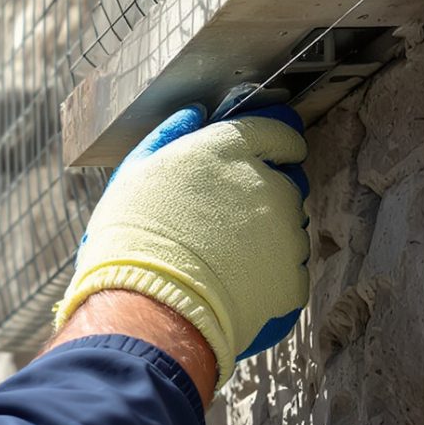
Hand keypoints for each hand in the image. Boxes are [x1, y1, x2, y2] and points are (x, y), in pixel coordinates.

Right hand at [52, 101, 311, 373]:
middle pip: (285, 184)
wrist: (147, 308)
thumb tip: (194, 116)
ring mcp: (286, 233)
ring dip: (267, 239)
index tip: (271, 156)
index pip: (279, 132)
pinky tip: (236, 287)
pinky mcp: (292, 279)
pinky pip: (289, 273)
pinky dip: (269, 279)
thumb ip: (170, 137)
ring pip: (288, 229)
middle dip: (264, 198)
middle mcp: (269, 184)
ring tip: (225, 261)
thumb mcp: (136, 173)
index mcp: (232, 151)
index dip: (276, 145)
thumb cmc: (131, 238)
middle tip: (227, 223)